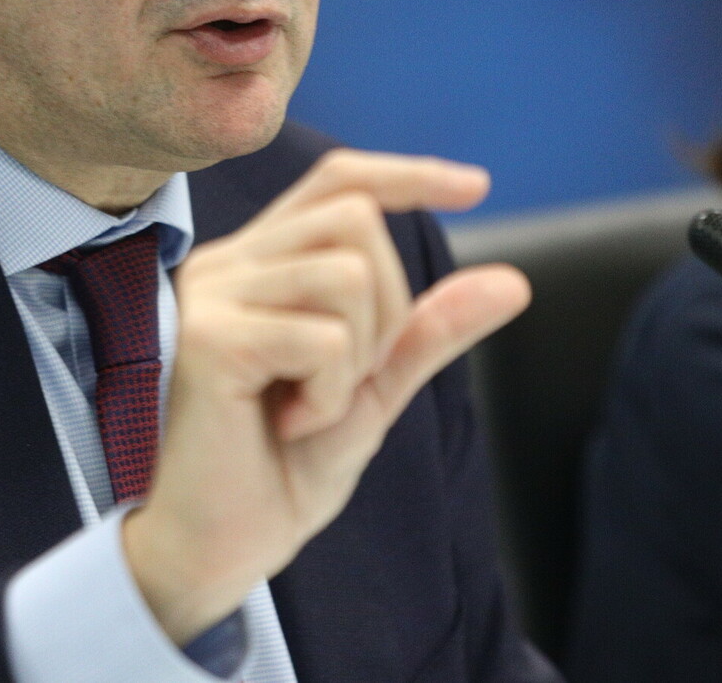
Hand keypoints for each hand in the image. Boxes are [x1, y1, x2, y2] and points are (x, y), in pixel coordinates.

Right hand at [120, 149, 529, 642]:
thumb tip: (512, 282)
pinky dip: (329, 394)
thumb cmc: (277, 469)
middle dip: (388, 307)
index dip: (408, 174)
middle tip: (344, 381)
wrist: (216, 547)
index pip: (339, 182)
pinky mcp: (209, 337)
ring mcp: (212, 294)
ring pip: (348, 275)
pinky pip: (320, 336)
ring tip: (308, 408)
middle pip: (356, 218)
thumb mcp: (371, 391)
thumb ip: (429, 332)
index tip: (476, 186)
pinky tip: (289, 425)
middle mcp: (228, 263)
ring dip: (357, 359)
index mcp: (260, 264)